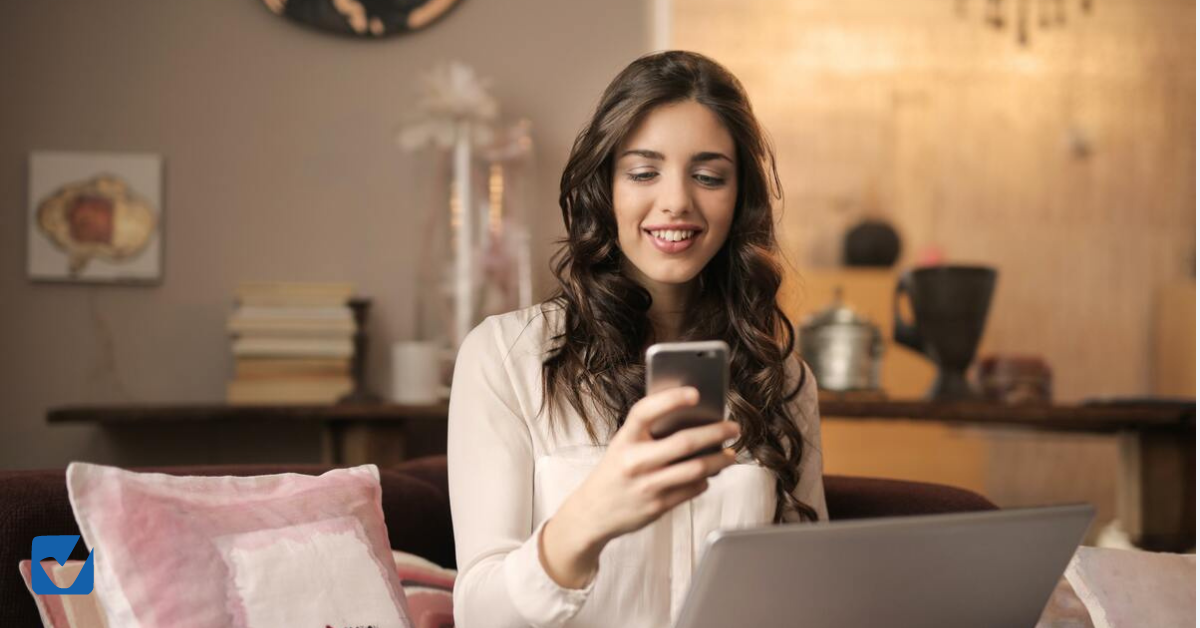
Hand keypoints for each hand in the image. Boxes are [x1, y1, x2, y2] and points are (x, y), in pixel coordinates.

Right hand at [539, 387, 739, 586]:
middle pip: (684, 443)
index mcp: (624, 440)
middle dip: (715, 433)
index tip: (695, 393)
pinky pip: (692, 489)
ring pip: (695, 469)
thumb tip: (692, 420)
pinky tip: (708, 475)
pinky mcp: (657, 506)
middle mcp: (635, 461)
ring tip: (730, 454)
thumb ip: (648, 433)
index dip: (671, 399)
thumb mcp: (622, 446)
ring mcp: (647, 486)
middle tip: (733, 428)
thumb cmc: (614, 473)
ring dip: (719, 460)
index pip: (646, 411)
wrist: (592, 513)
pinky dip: (705, 480)